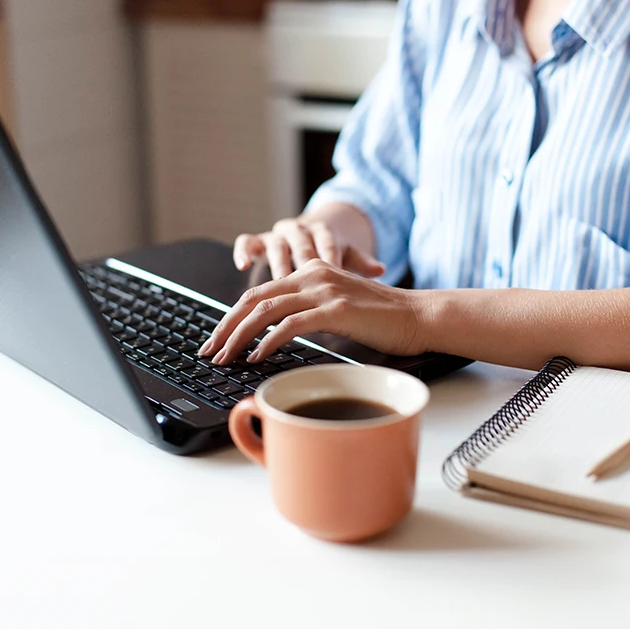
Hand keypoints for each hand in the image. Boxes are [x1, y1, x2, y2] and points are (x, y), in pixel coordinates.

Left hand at [198, 259, 429, 364]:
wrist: (420, 316)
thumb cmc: (382, 320)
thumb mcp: (337, 308)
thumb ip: (308, 312)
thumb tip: (276, 335)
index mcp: (311, 271)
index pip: (259, 292)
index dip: (232, 316)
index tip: (217, 339)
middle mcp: (313, 275)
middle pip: (254, 299)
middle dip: (226, 327)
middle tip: (209, 350)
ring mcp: (324, 290)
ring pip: (266, 311)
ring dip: (239, 336)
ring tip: (225, 357)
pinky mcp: (336, 309)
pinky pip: (290, 325)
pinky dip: (268, 342)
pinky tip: (256, 357)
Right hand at [235, 217, 386, 278]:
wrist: (306, 234)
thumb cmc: (327, 252)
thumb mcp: (345, 255)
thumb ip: (360, 262)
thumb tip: (380, 269)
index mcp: (323, 230)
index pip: (329, 243)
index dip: (331, 259)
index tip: (336, 277)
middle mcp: (299, 229)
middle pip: (301, 245)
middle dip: (303, 263)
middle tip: (306, 283)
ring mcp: (276, 234)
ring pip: (275, 244)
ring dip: (277, 263)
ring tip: (279, 280)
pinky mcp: (257, 241)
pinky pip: (247, 242)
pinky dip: (244, 251)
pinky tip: (243, 265)